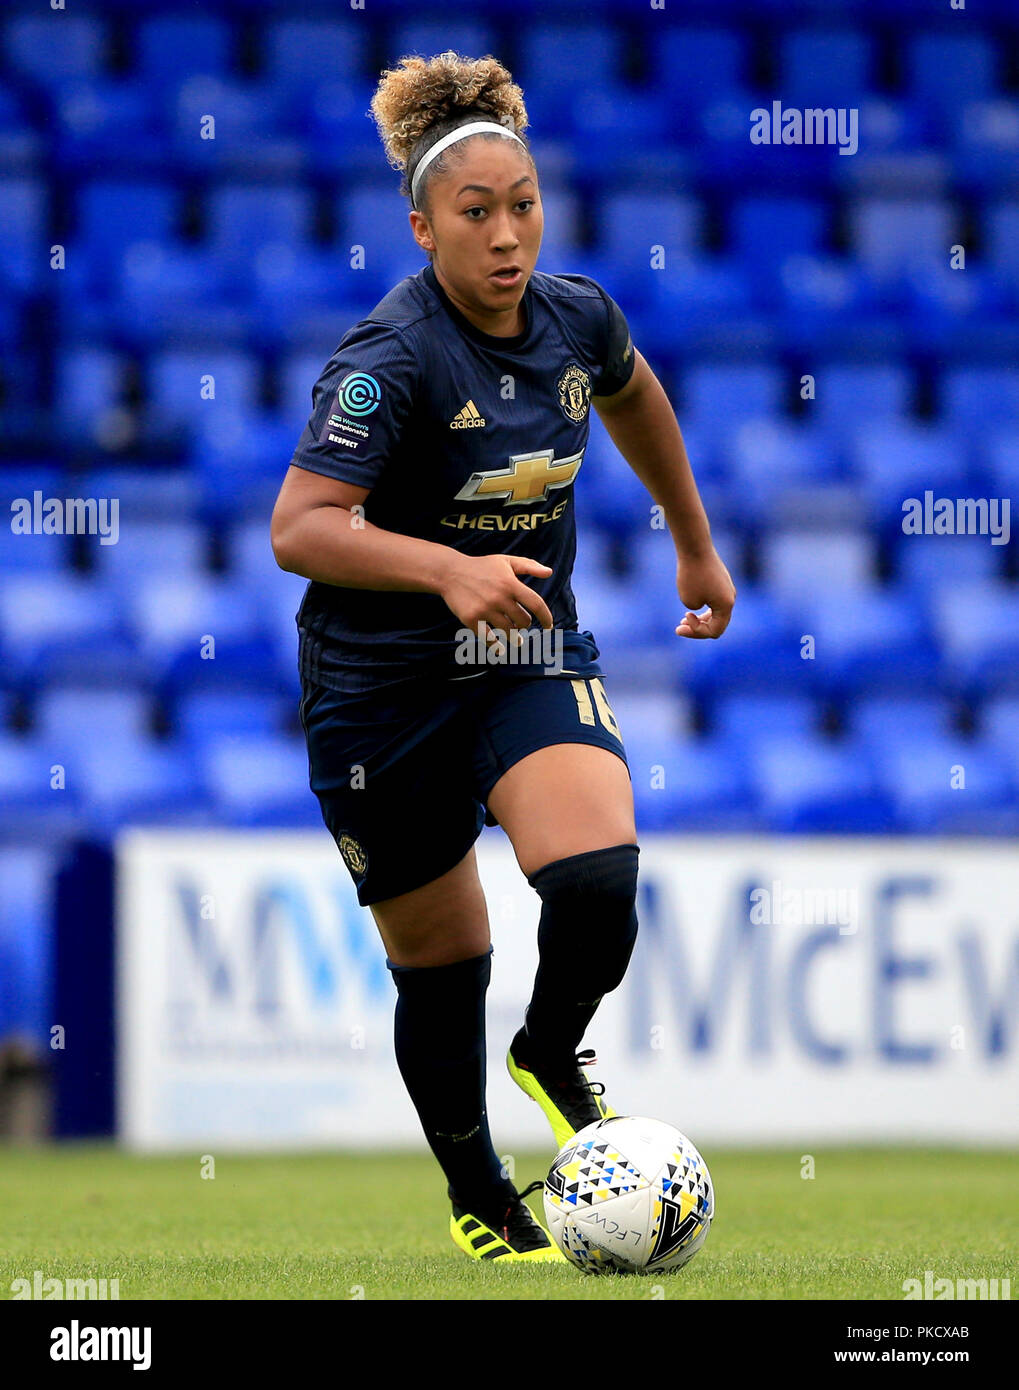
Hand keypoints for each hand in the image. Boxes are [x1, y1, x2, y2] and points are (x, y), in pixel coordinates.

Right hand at [439, 553, 554, 651]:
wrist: (450, 572)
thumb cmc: (481, 567)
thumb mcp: (506, 561)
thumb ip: (529, 566)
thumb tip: (549, 572)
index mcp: (510, 583)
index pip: (536, 604)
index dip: (546, 617)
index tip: (549, 626)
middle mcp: (499, 597)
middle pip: (523, 621)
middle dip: (525, 624)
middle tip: (521, 624)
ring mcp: (484, 609)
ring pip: (508, 631)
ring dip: (514, 636)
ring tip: (517, 639)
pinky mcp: (471, 619)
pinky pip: (488, 638)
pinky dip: (496, 646)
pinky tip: (500, 649)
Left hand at [675, 547, 735, 638]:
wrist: (695, 547)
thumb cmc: (691, 574)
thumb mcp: (689, 600)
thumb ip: (696, 612)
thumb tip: (701, 606)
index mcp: (727, 605)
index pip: (715, 631)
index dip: (696, 631)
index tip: (682, 619)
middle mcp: (731, 597)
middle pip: (718, 624)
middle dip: (698, 629)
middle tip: (679, 629)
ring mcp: (727, 588)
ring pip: (716, 613)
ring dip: (701, 620)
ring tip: (683, 621)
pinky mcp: (721, 580)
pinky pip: (715, 601)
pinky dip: (703, 608)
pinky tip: (690, 607)